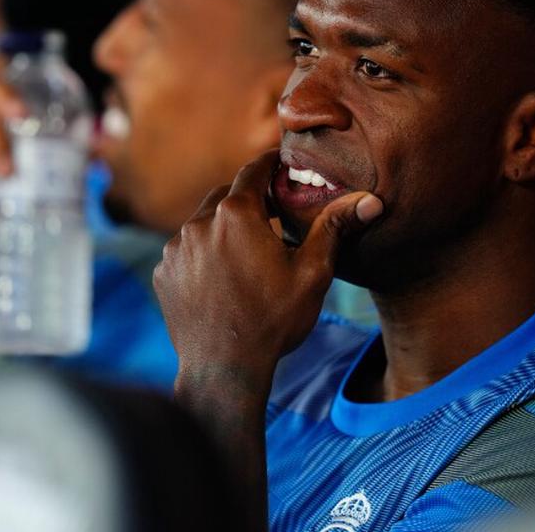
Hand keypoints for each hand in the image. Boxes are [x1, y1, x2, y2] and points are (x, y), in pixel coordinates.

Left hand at [153, 149, 380, 530]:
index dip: (270, 165)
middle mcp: (199, 223)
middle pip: (226, 195)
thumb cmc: (273, 321)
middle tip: (271, 211)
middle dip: (248, 199)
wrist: (224, 370)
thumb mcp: (312, 273)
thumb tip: (370, 201)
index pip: (253, 171)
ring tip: (247, 251)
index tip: (281, 164)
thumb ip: (334, 228)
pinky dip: (203, 253)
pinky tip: (223, 276)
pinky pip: (186, 250)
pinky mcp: (164, 272)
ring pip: (203, 223)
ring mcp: (176, 248)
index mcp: (237, 214)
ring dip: (223, 228)